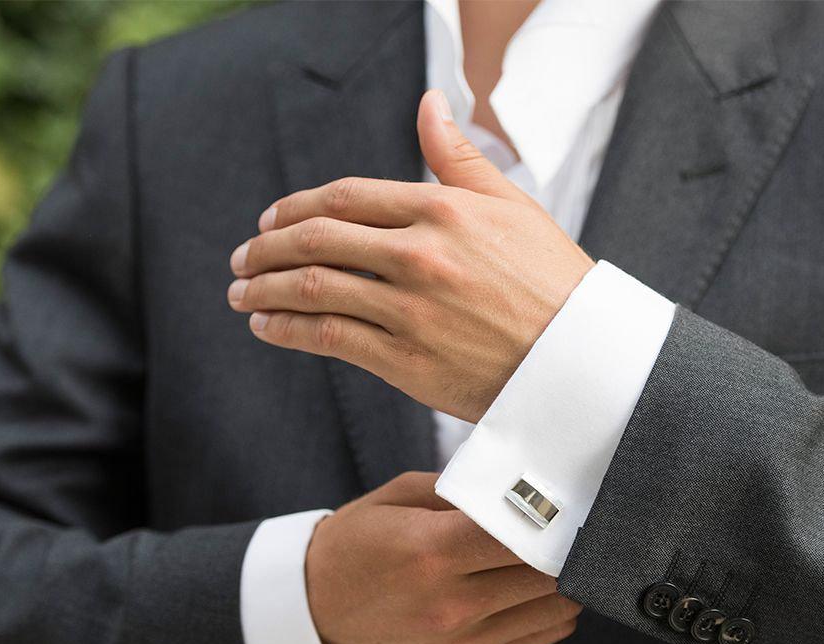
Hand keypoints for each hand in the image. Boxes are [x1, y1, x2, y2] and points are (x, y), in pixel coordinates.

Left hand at [227, 89, 594, 421]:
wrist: (583, 360)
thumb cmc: (553, 280)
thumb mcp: (512, 205)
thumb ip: (458, 157)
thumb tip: (429, 102)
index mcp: (442, 210)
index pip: (346, 198)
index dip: (297, 207)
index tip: (272, 218)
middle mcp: (420, 255)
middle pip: (317, 240)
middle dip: (266, 247)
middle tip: (241, 255)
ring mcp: (410, 310)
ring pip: (312, 290)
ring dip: (262, 289)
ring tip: (240, 292)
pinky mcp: (407, 362)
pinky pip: (329, 339)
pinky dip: (287, 330)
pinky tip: (267, 326)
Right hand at [305, 471, 580, 643]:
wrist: (309, 621)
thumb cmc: (351, 549)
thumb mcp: (393, 499)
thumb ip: (457, 488)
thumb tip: (514, 482)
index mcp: (431, 549)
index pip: (523, 530)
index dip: (550, 514)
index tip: (560, 501)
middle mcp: (452, 601)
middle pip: (547, 569)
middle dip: (563, 544)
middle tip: (568, 526)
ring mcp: (464, 640)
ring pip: (555, 606)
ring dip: (563, 579)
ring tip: (556, 557)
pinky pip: (541, 636)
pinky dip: (553, 611)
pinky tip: (542, 589)